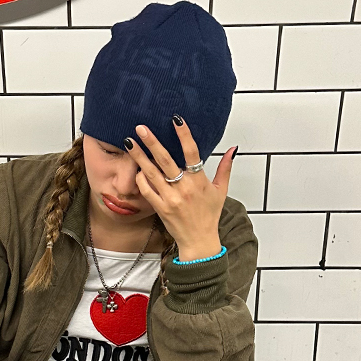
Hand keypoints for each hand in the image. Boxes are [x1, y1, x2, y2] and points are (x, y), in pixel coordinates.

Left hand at [124, 118, 236, 254]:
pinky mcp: (160, 208)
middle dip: (152, 142)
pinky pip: (146, 190)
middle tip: (141, 128)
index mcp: (199, 181)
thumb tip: (232, 149)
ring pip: (152, 173)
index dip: (184, 135)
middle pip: (166, 160)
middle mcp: (184, 188)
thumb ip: (225, 168)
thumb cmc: (209, 215)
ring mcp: (171, 198)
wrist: (199, 241)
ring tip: (129, 142)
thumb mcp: (221, 191)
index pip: (192, 153)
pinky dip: (141, 179)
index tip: (176, 119)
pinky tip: (136, 168)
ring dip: (139, 157)